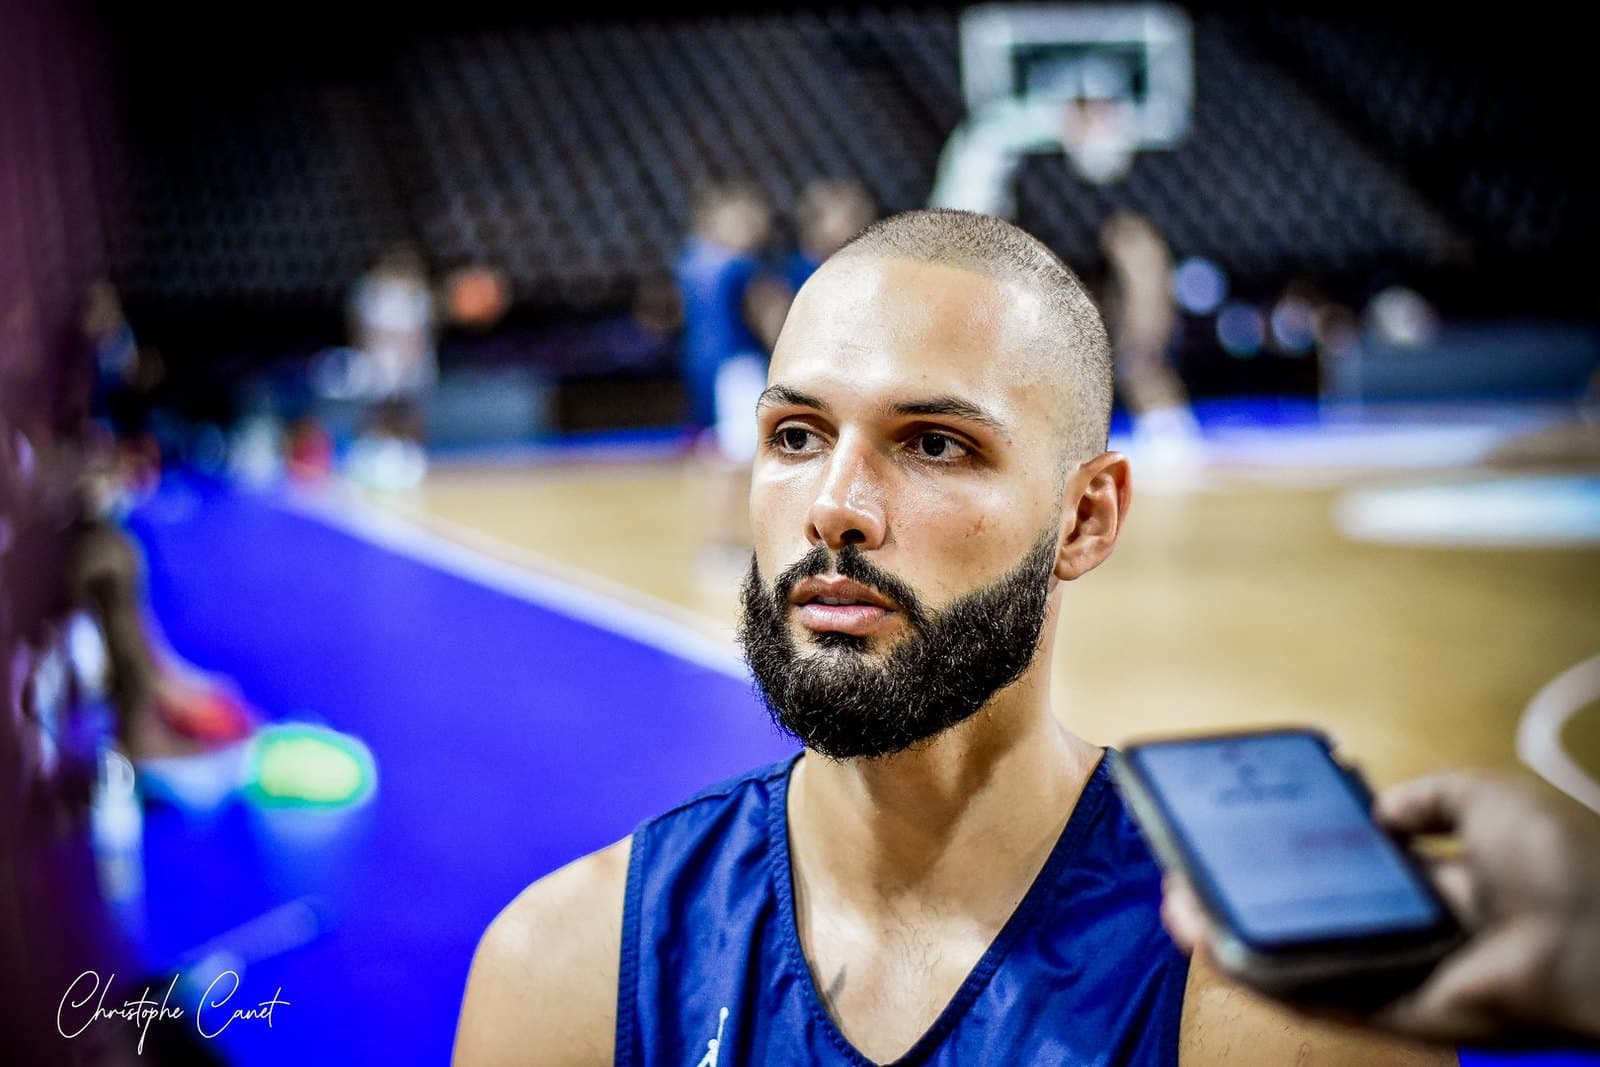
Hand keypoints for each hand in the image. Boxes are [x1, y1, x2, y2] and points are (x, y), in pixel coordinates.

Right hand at [1161, 771, 1599, 1044]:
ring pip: (1298, 959)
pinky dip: (1263, 975)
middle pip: (1306, 917)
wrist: (1599, 933)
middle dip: (1242, 896)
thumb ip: (1432, 797)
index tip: (1238, 834)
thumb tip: (1378, 808)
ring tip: (1181, 907)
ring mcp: (1396, 972)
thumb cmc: (1562, 865)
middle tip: (1189, 875)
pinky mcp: (1394, 1008)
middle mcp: (1407, 930)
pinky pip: (1318, 995)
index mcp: (1434, 884)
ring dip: (1235, 936)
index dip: (1286, 853)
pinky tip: (1217, 946)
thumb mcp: (1489, 797)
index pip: (1342, 871)